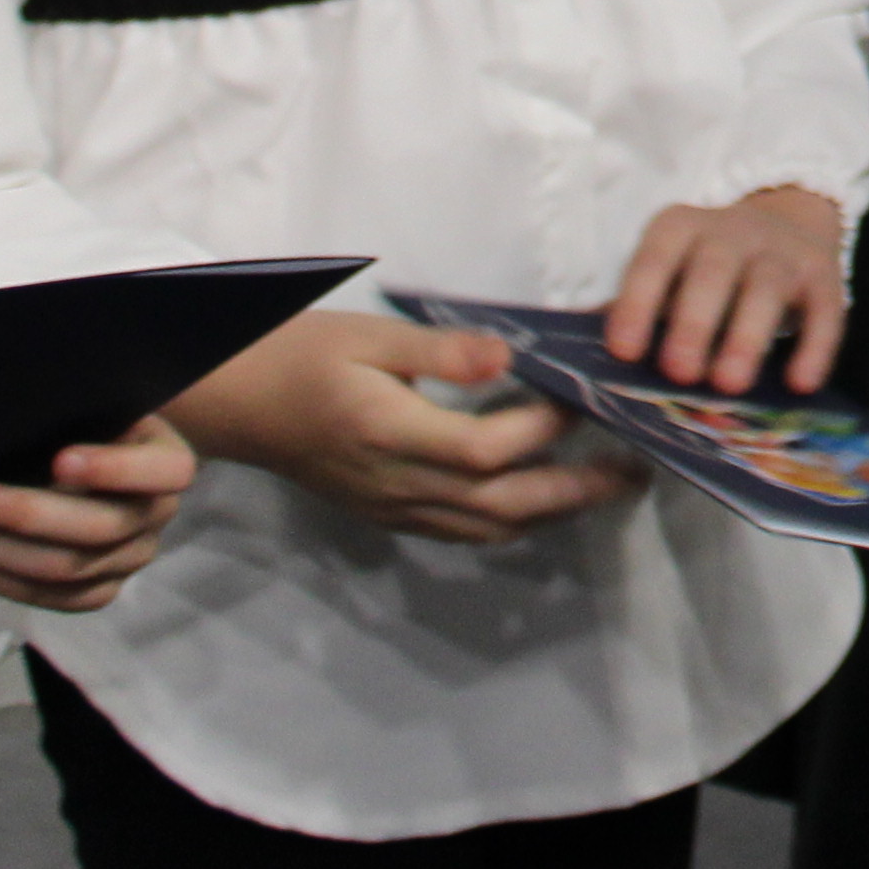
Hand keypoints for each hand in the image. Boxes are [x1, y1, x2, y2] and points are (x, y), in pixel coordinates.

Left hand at [0, 420, 198, 617]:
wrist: (90, 460)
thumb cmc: (85, 423)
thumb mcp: (90, 406)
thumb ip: (68, 409)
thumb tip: (5, 403)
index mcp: (169, 461)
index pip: (164, 470)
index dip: (115, 469)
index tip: (59, 458)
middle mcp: (158, 515)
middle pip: (100, 527)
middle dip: (25, 513)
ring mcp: (131, 559)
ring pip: (67, 569)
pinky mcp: (100, 590)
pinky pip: (52, 598)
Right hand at [168, 309, 628, 545]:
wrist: (234, 402)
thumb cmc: (299, 356)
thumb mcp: (367, 337)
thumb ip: (440, 351)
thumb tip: (509, 357)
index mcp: (390, 434)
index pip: (486, 449)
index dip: (543, 427)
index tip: (584, 397)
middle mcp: (395, 483)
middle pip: (501, 504)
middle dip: (574, 489)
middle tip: (634, 469)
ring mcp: (391, 507)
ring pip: (487, 527)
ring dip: (551, 512)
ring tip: (605, 486)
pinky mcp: (386, 515)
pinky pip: (461, 531)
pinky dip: (511, 520)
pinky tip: (542, 498)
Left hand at [606, 186, 848, 395]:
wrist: (787, 221)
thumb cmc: (704, 267)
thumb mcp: (666, 273)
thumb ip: (633, 311)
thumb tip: (581, 363)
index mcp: (679, 228)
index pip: (654, 260)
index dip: (637, 302)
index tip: (622, 351)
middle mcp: (732, 231)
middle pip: (713, 271)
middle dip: (694, 322)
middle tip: (679, 374)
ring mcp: (782, 250)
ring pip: (766, 286)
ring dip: (747, 336)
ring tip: (729, 386)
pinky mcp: (824, 274)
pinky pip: (825, 309)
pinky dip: (815, 346)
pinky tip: (800, 383)